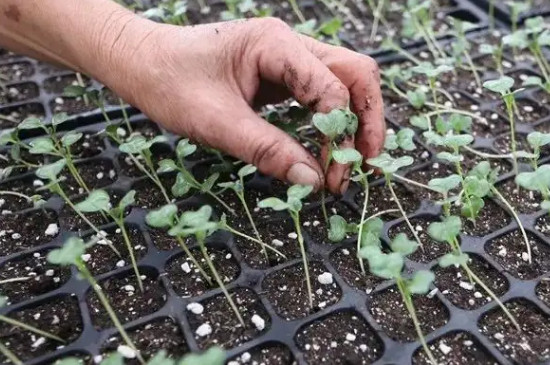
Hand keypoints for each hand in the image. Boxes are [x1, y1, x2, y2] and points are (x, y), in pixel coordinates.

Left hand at [104, 17, 384, 193]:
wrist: (142, 63)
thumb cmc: (170, 84)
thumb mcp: (216, 123)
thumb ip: (266, 150)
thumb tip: (312, 181)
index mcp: (275, 45)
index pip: (331, 89)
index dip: (338, 136)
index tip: (330, 177)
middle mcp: (290, 43)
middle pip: (355, 74)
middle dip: (365, 120)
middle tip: (362, 165)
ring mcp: (288, 55)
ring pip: (345, 80)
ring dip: (354, 119)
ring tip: (352, 160)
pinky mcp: (281, 71)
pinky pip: (322, 91)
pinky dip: (332, 118)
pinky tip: (330, 144)